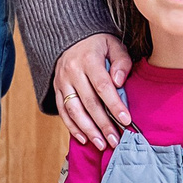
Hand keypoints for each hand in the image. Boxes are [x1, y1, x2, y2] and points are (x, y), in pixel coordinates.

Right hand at [54, 32, 133, 149]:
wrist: (73, 38)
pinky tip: (84, 138)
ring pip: (73, 110)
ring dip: (88, 130)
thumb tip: (119, 83)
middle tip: (115, 140)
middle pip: (88, 102)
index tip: (126, 120)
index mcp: (88, 59)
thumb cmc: (99, 44)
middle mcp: (72, 71)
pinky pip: (62, 111)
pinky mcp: (56, 89)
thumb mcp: (114, 45)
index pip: (102, 86)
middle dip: (103, 124)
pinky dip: (72, 127)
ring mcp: (62, 81)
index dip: (114, 105)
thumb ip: (121, 62)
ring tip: (101, 144)